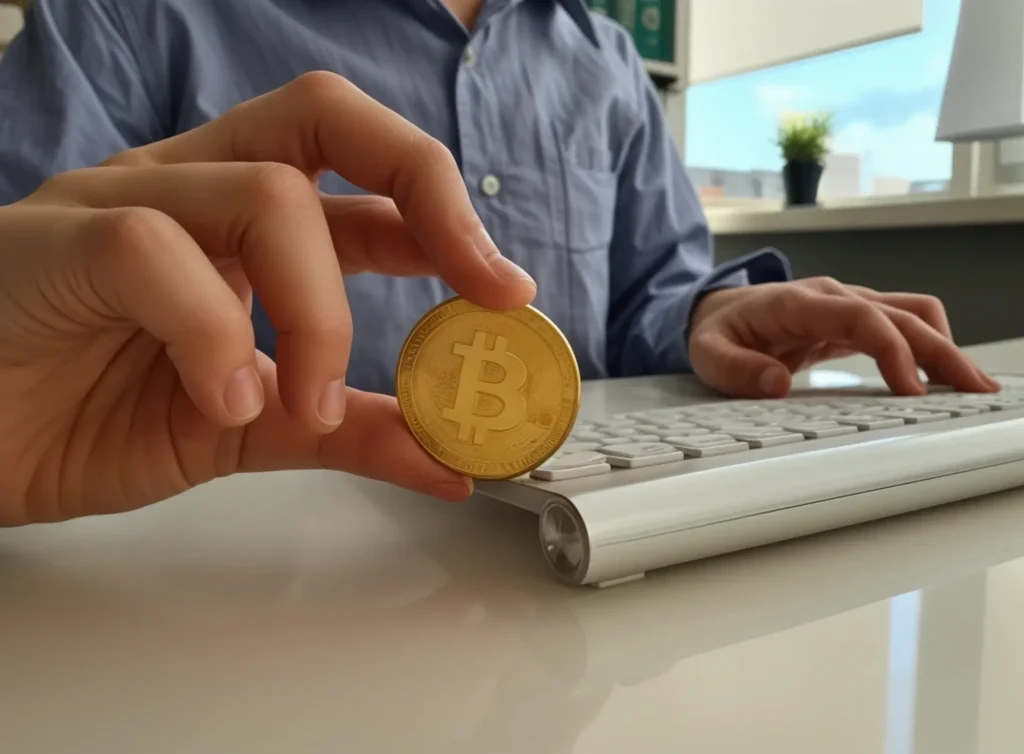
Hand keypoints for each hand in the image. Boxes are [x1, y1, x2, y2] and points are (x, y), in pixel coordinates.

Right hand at [0, 72, 536, 525]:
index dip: (449, 226)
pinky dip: (212, 330)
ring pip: (264, 192)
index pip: (362, 185)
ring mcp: (121, 203)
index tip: (508, 295)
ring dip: (318, 310)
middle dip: (426, 189)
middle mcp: (190, 190)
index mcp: (238, 227)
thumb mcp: (244, 428)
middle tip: (480, 282)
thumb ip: (343, 430)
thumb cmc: (79, 416)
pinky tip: (214, 398)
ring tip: (304, 399)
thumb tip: (449, 459)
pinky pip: (154, 248)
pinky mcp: (56, 240)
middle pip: (326, 119)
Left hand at [688, 277, 998, 397]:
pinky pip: (903, 326)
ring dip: (945, 347)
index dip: (892, 350)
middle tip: (972, 390)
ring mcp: (848, 305)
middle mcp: (832, 296)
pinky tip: (945, 378)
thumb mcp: (708, 353)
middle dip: (941, 351)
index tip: (911, 390)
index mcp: (799, 302)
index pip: (861, 317)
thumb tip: (774, 384)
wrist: (716, 310)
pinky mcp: (855, 320)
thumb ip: (736, 369)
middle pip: (902, 315)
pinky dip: (931, 348)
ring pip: (912, 314)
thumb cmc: (717, 331)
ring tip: (972, 387)